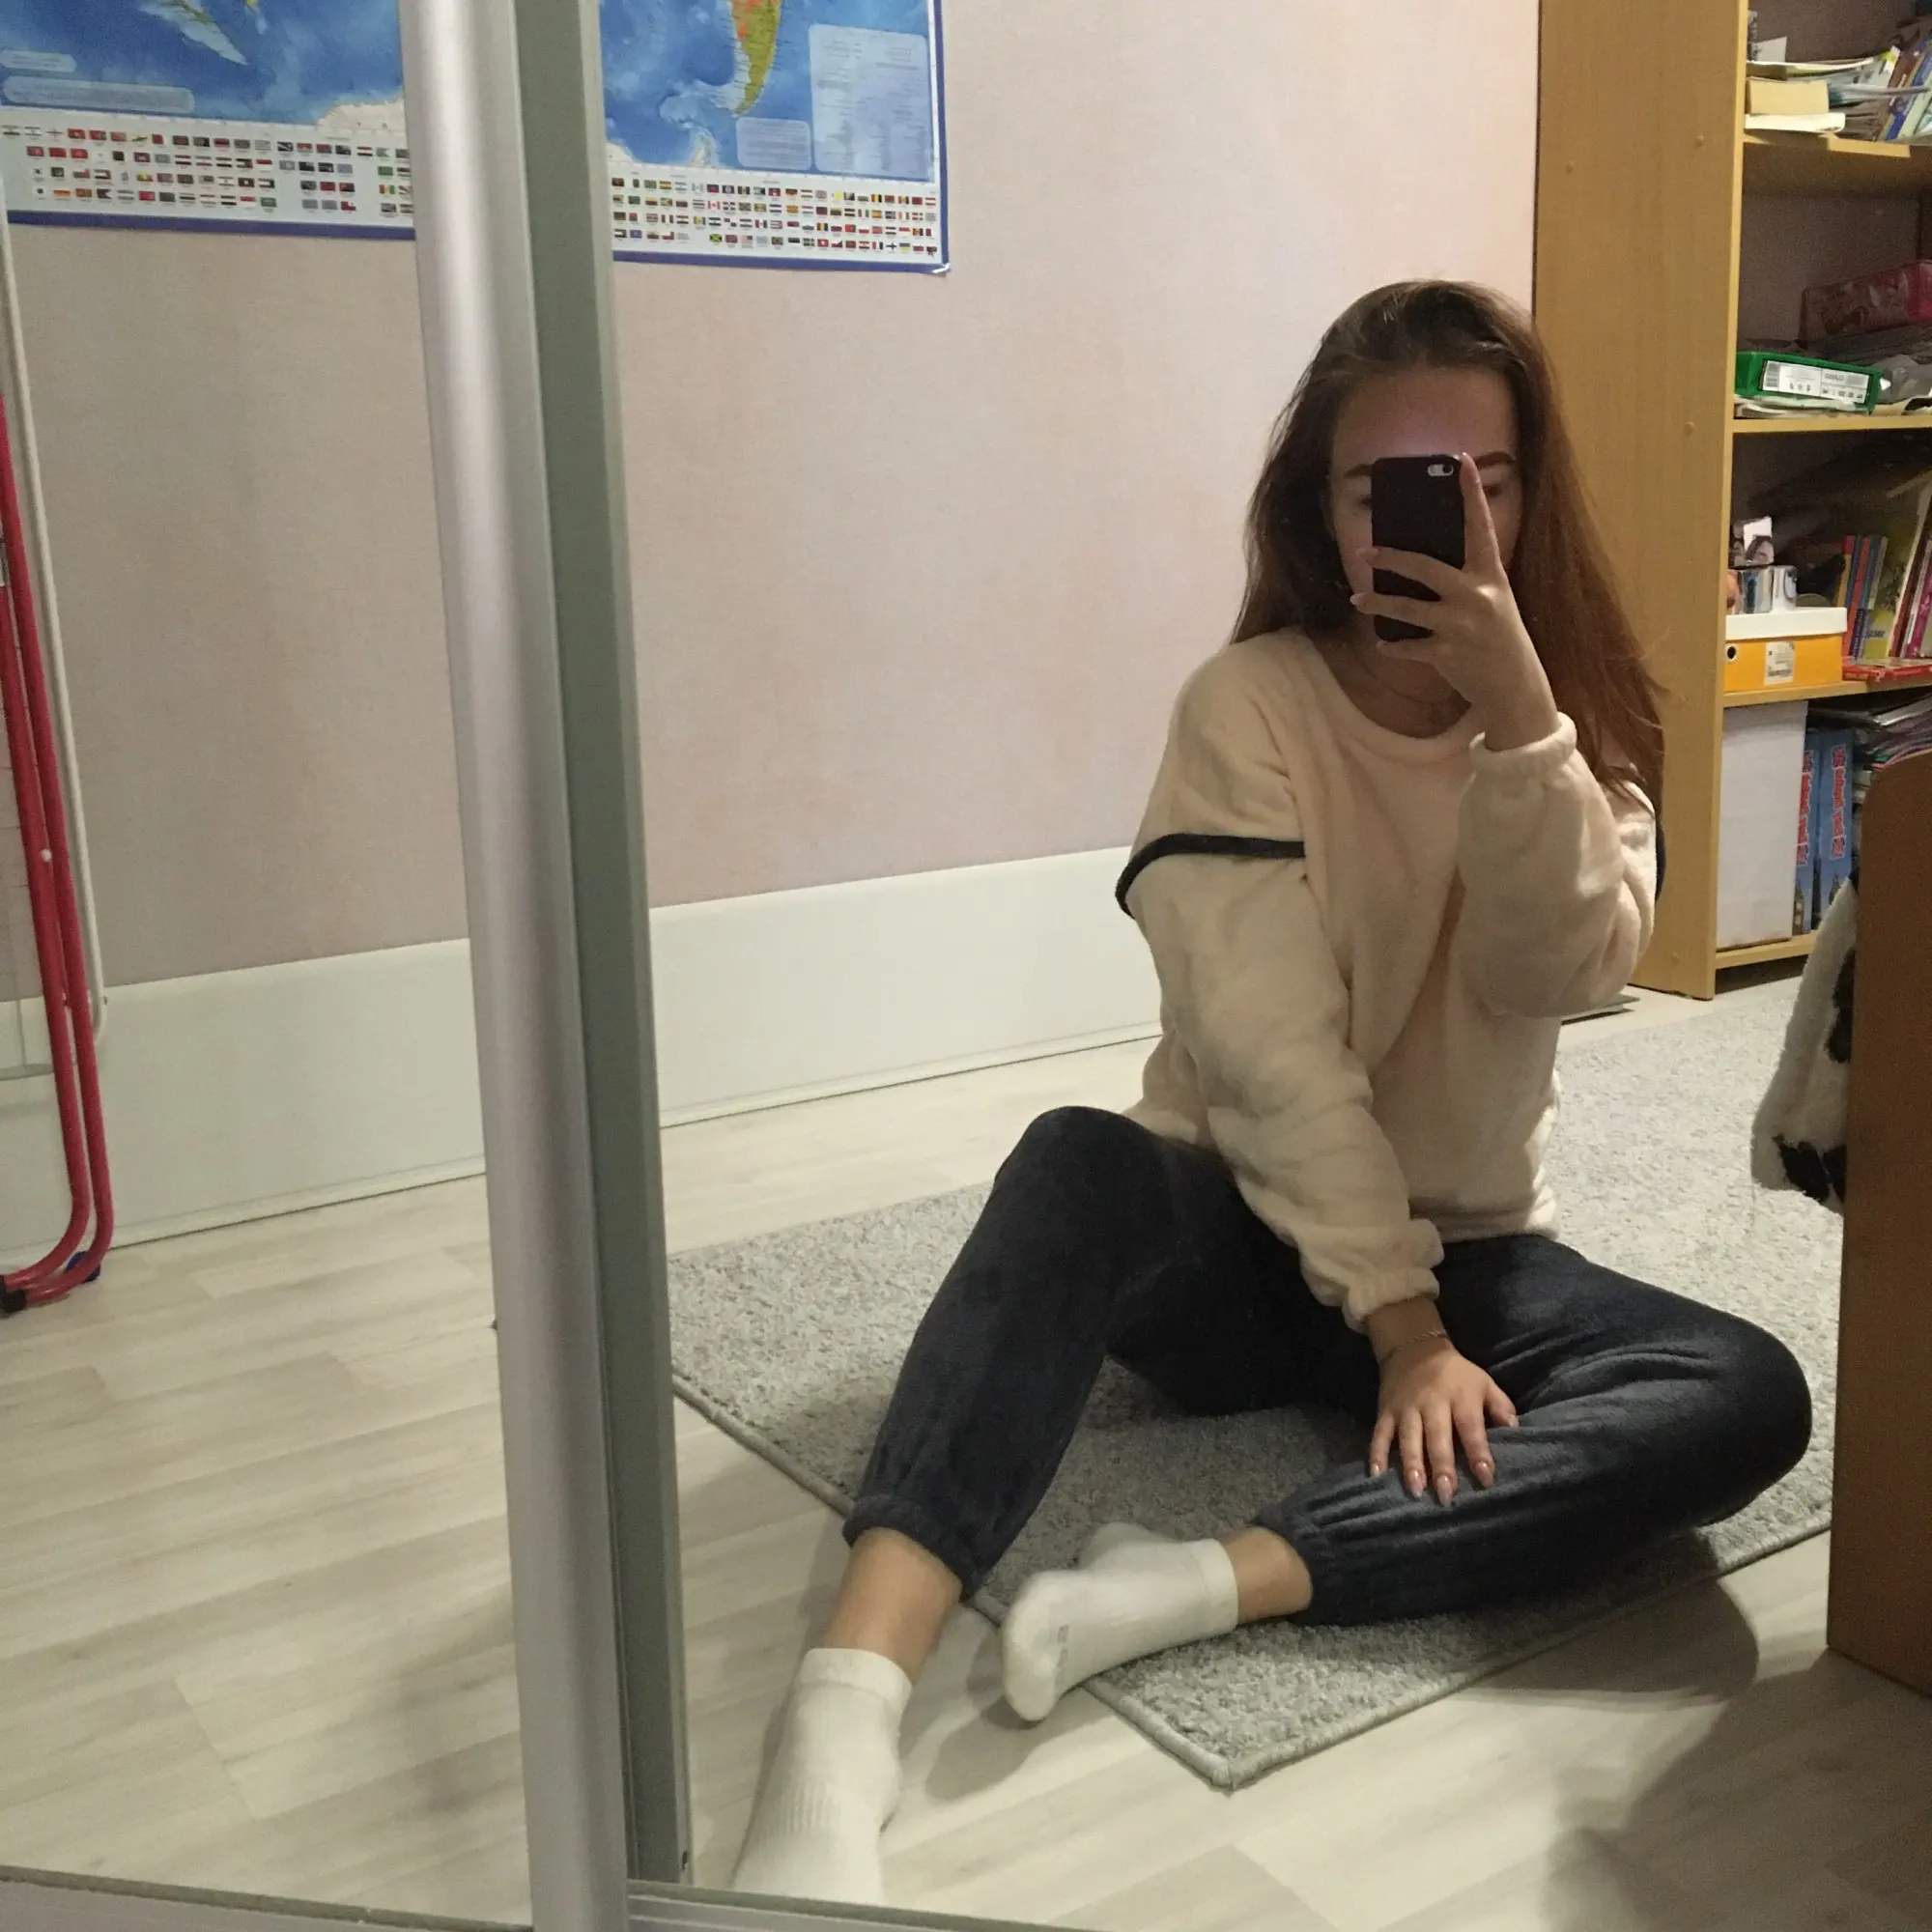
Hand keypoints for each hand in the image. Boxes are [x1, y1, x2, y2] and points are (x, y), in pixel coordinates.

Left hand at [1350, 452, 1560, 752]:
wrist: (1515, 688)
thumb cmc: (1498, 638)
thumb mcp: (1492, 600)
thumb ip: (1466, 579)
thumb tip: (1421, 562)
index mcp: (1491, 575)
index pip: (1481, 526)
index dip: (1471, 493)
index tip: (1461, 462)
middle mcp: (1477, 596)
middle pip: (1426, 567)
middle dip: (1392, 558)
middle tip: (1365, 551)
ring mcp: (1462, 625)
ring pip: (1408, 608)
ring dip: (1378, 603)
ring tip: (1357, 598)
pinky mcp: (1449, 654)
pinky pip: (1409, 646)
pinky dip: (1392, 645)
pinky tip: (1382, 643)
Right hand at [1367, 1336, 1518, 1504]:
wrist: (1414, 1346)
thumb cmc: (1457, 1374)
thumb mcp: (1484, 1383)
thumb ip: (1501, 1407)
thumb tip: (1516, 1432)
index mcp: (1461, 1397)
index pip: (1471, 1427)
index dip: (1479, 1453)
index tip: (1486, 1478)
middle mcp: (1432, 1403)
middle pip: (1437, 1436)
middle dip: (1442, 1466)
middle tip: (1446, 1495)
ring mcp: (1406, 1407)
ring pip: (1408, 1437)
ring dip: (1411, 1464)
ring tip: (1415, 1490)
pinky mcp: (1386, 1410)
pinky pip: (1380, 1433)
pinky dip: (1376, 1453)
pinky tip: (1376, 1475)